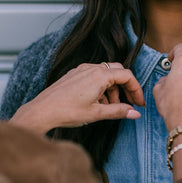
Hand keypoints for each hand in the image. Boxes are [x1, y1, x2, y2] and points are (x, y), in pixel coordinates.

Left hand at [10, 62, 144, 132]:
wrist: (42, 111)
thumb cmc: (67, 111)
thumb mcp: (97, 113)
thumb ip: (119, 111)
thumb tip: (135, 113)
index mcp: (99, 75)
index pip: (127, 75)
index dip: (136, 89)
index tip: (139, 103)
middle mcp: (91, 68)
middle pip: (117, 71)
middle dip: (125, 88)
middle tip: (128, 103)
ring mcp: (81, 70)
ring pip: (105, 74)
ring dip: (112, 89)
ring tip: (109, 107)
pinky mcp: (74, 75)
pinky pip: (93, 76)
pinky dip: (101, 87)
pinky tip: (97, 103)